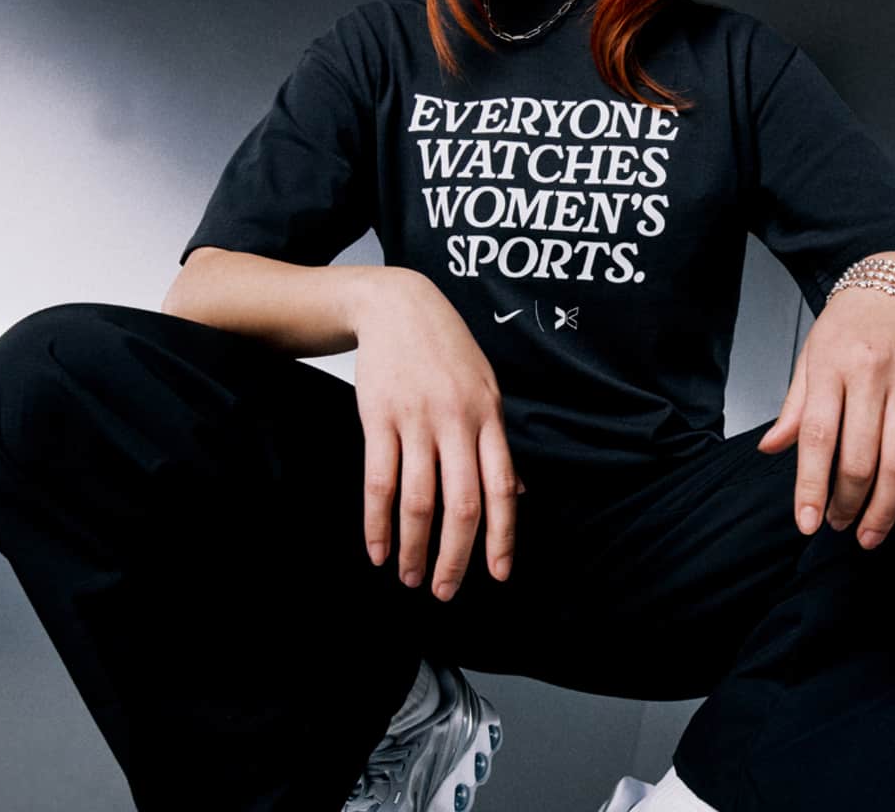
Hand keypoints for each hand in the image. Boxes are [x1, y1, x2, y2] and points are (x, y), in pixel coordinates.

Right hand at [349, 268, 524, 599]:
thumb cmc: (446, 350)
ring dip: (413, 548)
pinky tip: (376, 550)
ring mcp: (417, 420)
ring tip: (408, 577)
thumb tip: (518, 494)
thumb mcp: (486, 388)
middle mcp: (457, 422)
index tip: (498, 575)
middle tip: (445, 590)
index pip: (502, 489)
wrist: (398, 304)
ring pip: (418, 500)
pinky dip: (376, 523)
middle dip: (455, 557)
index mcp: (490, 418)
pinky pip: (378, 482)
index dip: (501, 537)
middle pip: (462, 504)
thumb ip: (497, 443)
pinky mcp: (379, 418)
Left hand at [757, 260, 894, 547]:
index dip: (812, 487)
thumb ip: (796, 405)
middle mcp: (871, 374)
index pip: (818, 437)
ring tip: (870, 534)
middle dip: (846, 503)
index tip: (807, 524)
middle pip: (860, 457)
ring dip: (886, 509)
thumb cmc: (852, 322)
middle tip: (838, 526)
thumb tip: (772, 449)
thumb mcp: (813, 353)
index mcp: (831, 366)